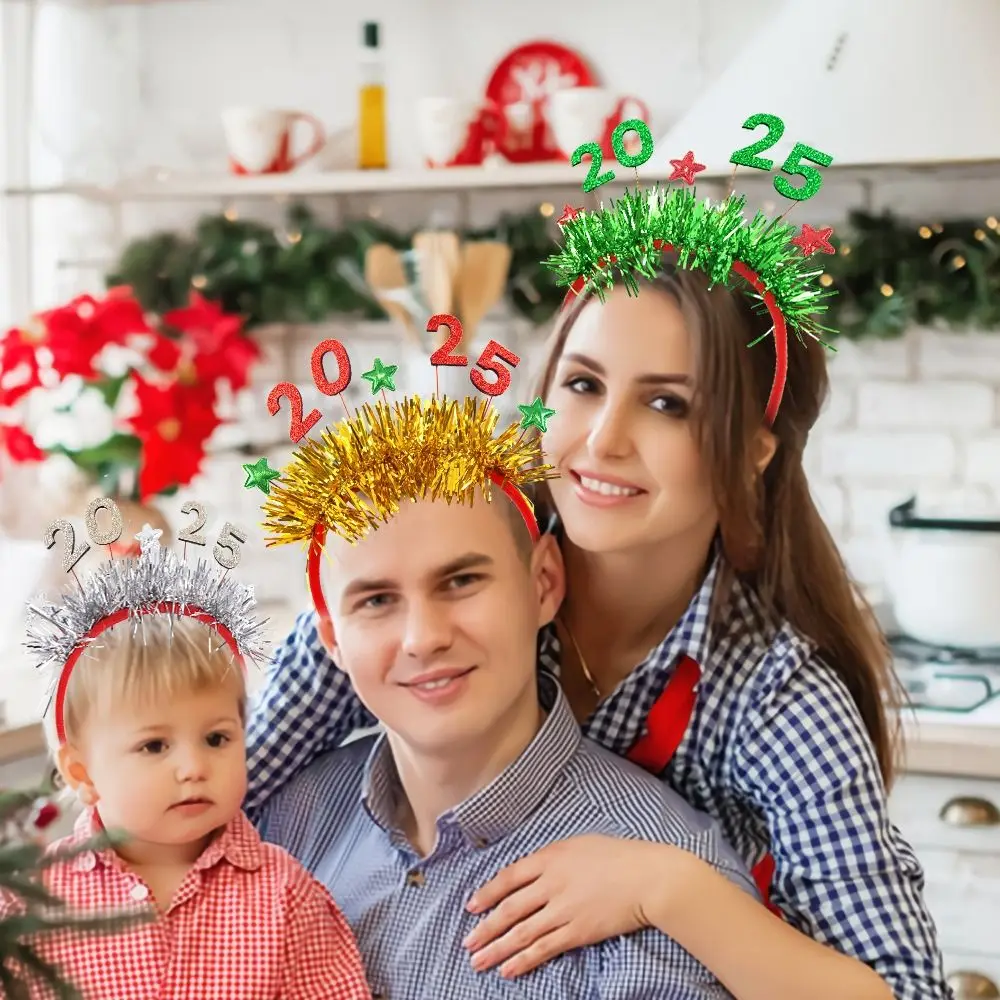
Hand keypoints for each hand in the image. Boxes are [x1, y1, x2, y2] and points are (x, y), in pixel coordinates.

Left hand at [462, 835, 669, 978]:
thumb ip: (554, 858)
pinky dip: (524, 960)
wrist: (647, 877)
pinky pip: (544, 949)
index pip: (509, 877)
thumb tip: (534, 871)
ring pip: (521, 933)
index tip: (472, 906)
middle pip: (509, 909)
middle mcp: (551, 884)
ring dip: (497, 949)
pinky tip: (508, 970)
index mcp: (550, 857)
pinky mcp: (577, 932)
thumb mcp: (579, 844)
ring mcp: (563, 910)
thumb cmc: (618, 855)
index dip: (488, 893)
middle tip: (467, 942)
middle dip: (485, 928)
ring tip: (477, 961)